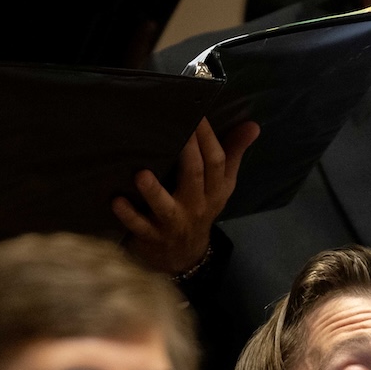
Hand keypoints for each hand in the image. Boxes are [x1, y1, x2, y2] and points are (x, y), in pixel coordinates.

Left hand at [115, 118, 259, 275]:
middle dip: (186, 151)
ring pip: (165, 206)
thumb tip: (253, 125)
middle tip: (175, 126)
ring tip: (141, 174)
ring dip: (153, 191)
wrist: (185, 256)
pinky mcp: (152, 236)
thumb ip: (234, 154)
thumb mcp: (222, 186)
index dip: (208, 137)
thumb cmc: (201, 209)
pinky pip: (139, 226)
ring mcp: (173, 222)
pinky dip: (128, 215)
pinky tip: (117, 201)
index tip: (197, 113)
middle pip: (194, 176)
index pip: (216, 161)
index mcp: (215, 190)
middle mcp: (196, 205)